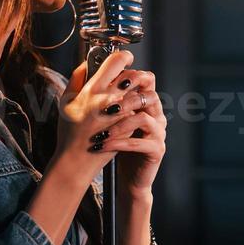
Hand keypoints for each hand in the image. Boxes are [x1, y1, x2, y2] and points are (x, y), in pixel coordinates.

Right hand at [52, 49, 135, 183]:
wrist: (77, 160)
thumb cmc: (70, 131)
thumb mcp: (66, 101)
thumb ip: (77, 78)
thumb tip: (88, 62)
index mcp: (92, 90)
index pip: (117, 60)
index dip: (124, 57)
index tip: (125, 60)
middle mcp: (108, 100)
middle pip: (133, 74)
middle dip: (134, 74)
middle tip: (130, 79)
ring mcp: (121, 114)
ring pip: (139, 91)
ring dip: (137, 91)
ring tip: (130, 95)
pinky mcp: (129, 125)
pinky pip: (138, 109)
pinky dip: (136, 107)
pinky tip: (128, 112)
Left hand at [102, 66, 165, 196]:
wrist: (126, 177)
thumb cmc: (115, 144)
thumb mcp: (106, 118)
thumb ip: (101, 94)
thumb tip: (84, 67)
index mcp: (144, 104)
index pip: (147, 80)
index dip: (133, 75)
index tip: (113, 79)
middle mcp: (155, 115)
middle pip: (150, 95)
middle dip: (126, 98)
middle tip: (107, 106)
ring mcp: (158, 132)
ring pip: (144, 118)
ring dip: (120, 124)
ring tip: (101, 132)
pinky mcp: (156, 150)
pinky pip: (139, 143)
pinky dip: (119, 143)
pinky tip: (102, 145)